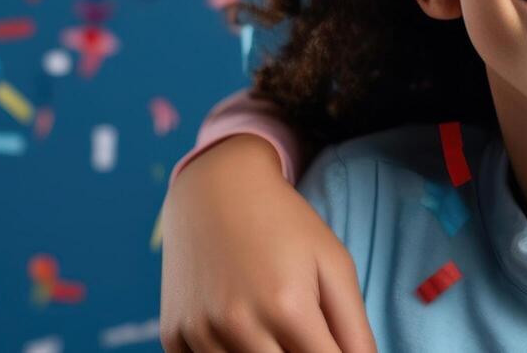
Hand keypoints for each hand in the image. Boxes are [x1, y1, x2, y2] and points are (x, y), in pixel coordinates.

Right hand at [160, 135, 375, 352]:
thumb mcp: (334, 264)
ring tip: (273, 325)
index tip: (333, 347)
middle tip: (303, 332)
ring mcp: (199, 333)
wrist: (216, 189)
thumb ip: (354, 327)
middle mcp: (238, 325)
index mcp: (287, 307)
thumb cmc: (285, 226)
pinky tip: (239, 328)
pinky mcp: (172, 335)